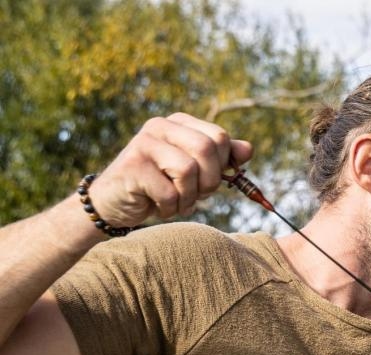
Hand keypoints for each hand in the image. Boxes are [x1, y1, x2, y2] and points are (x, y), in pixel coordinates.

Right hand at [87, 113, 252, 227]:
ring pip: (189, 171)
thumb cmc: (160, 187)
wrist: (114, 204)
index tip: (209, 180)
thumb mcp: (196, 172)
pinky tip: (156, 205)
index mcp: (179, 123)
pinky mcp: (132, 166)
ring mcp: (144, 143)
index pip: (219, 137)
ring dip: (188, 197)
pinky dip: (170, 208)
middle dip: (209, 181)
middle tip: (195, 195)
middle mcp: (160, 126)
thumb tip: (248, 149)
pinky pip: (169, 193)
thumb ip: (221, 159)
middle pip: (207, 149)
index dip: (223, 165)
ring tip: (174, 201)